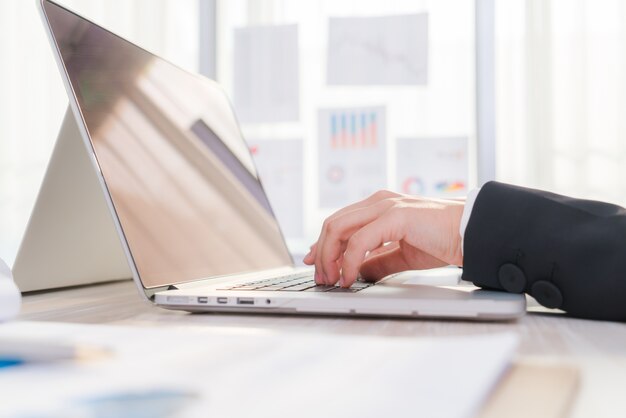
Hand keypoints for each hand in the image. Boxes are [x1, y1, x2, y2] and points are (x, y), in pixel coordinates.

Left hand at [303, 190, 464, 287]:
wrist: (472, 234)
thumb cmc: (444, 240)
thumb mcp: (402, 253)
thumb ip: (377, 260)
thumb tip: (356, 273)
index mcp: (379, 205)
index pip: (340, 222)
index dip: (322, 243)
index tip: (313, 262)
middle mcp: (379, 200)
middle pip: (333, 224)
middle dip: (321, 253)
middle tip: (321, 277)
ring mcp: (386, 205)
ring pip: (339, 229)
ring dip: (329, 257)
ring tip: (332, 280)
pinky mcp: (395, 216)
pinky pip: (359, 241)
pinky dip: (349, 262)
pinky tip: (349, 278)